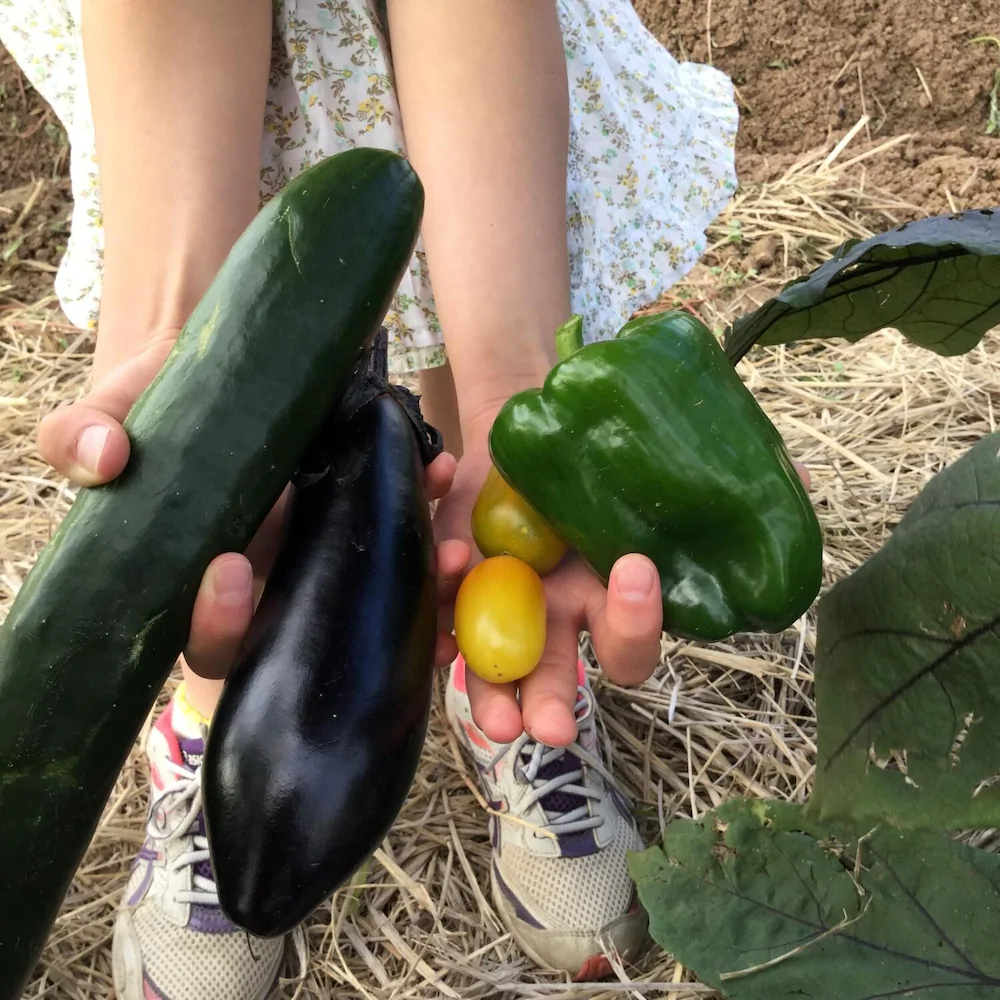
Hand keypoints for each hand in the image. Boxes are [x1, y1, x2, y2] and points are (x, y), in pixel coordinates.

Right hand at [38, 336, 459, 678]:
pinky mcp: (363, 517)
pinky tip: (442, 476)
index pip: (211, 641)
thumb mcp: (106, 413)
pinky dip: (428, 515)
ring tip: (451, 556)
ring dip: (419, 589)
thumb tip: (104, 459)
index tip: (231, 571)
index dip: (219, 626)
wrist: (223, 366)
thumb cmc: (158, 407)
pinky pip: (401, 535)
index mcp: (203, 582)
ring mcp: (322, 554)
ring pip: (372, 599)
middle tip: (380, 587)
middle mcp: (271, 582)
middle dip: (349, 627)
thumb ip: (80, 437)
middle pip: (310, 638)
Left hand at [433, 443, 813, 749]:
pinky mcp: (454, 579)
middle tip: (547, 727)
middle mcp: (557, 620)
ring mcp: (501, 607)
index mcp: (609, 604)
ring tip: (487, 715)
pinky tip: (444, 565)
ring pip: (492, 670)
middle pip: (557, 682)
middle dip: (553, 706)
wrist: (531, 431)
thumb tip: (805, 485)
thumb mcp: (662, 470)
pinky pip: (441, 605)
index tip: (634, 572)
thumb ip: (723, 483)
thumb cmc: (607, 464)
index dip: (636, 623)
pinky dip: (439, 597)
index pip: (631, 647)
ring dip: (487, 694)